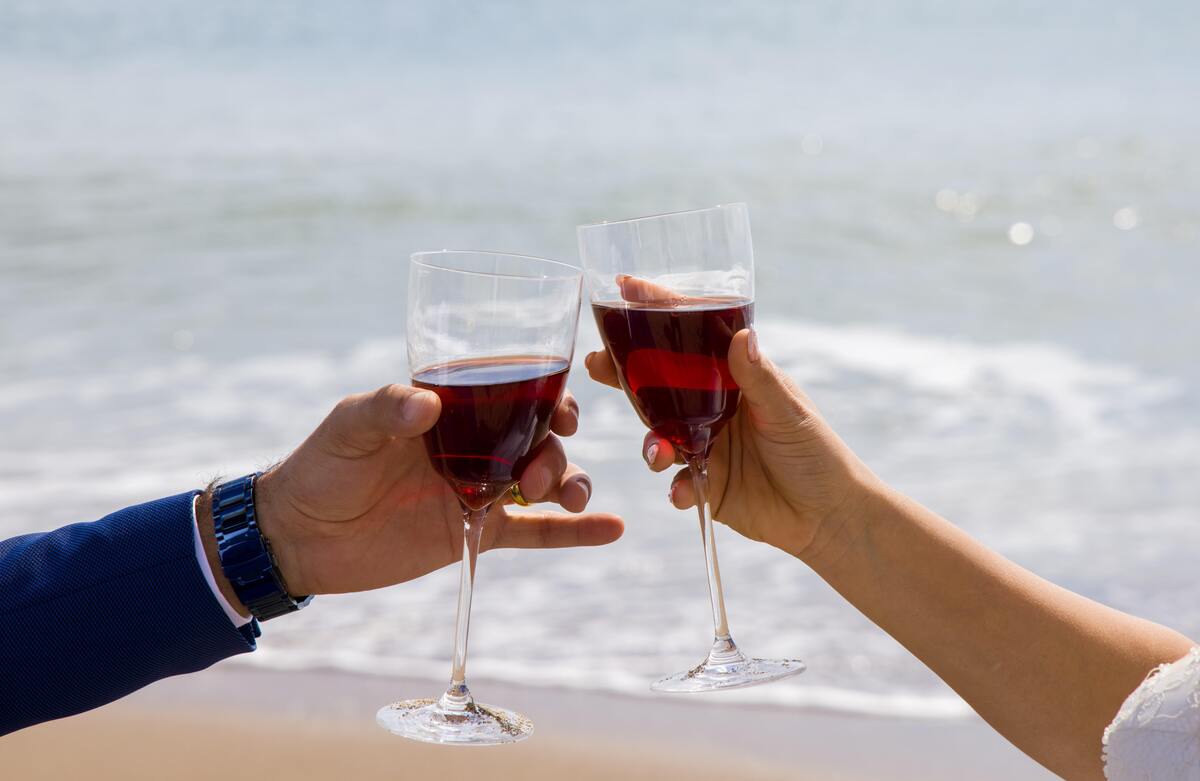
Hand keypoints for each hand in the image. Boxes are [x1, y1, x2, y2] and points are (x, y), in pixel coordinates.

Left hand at [201, 385, 622, 609]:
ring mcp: (481, 487)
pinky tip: (613, 529)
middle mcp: (474, 441)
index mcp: (451, 404)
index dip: (548, 392)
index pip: (514, 387)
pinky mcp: (477, 532)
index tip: (560, 410)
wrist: (300, 538)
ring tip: (563, 498)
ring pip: (546, 478)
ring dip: (570, 482)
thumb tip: (430, 405)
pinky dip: (576, 532)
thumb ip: (387, 407)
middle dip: (557, 444)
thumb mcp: (349, 426)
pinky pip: (538, 531)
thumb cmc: (321, 466)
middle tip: (538, 471)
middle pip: (539, 433)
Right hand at [586, 326, 875, 562]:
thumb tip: (740, 335)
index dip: (657, 313)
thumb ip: (759, 378)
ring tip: (658, 453)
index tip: (626, 289)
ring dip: (651, 443)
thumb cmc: (817, 452)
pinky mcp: (704, 486)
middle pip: (656, 385)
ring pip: (659, 436)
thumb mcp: (788, 410)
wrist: (828, 516)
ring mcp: (704, 447)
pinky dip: (677, 488)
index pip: (688, 340)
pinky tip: (685, 491)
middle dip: (622, 374)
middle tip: (598, 365)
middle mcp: (710, 409)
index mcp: (731, 379)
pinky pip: (677, 484)